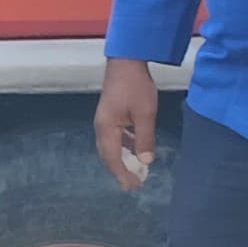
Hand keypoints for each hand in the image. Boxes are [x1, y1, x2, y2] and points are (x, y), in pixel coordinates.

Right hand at [94, 57, 158, 188]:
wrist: (127, 60)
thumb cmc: (135, 85)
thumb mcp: (145, 113)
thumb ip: (145, 138)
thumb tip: (145, 161)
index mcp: (106, 128)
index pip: (112, 158)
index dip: (122, 174)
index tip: (133, 186)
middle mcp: (102, 126)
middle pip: (108, 155)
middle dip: (120, 170)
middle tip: (133, 185)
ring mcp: (105, 120)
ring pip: (111, 146)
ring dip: (122, 159)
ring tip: (135, 170)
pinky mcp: (111, 114)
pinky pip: (115, 137)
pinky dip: (124, 147)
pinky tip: (135, 148)